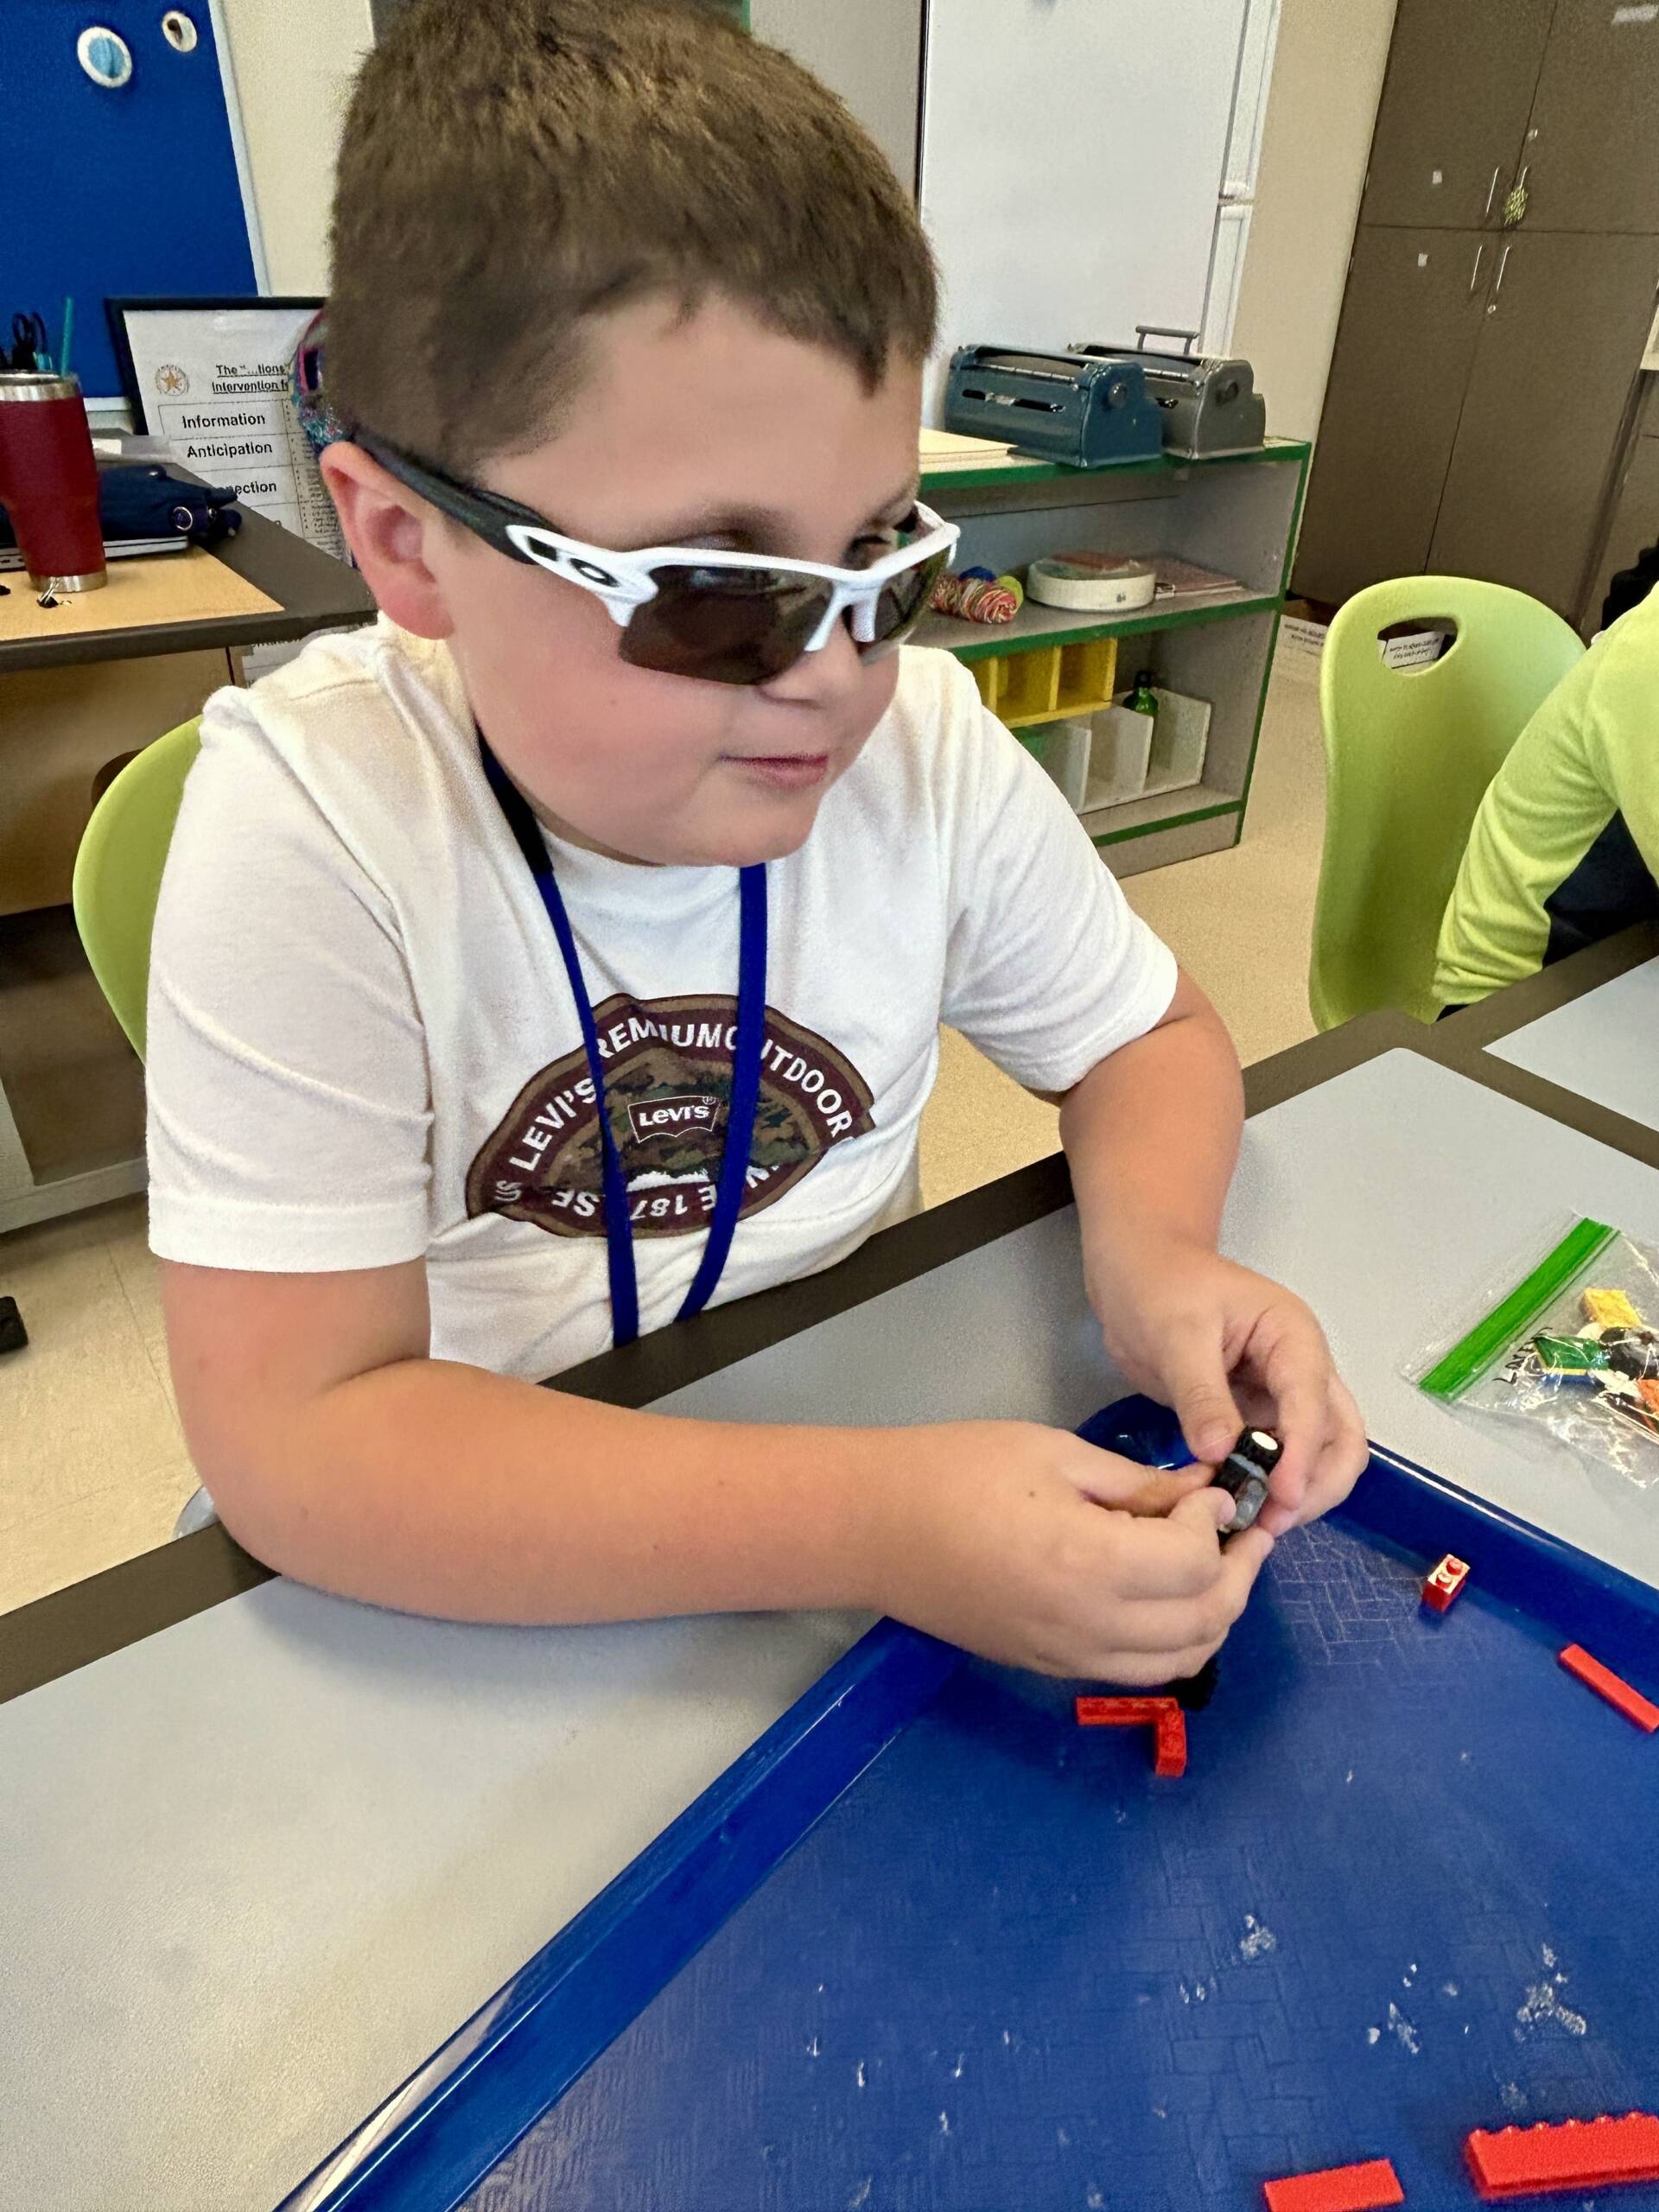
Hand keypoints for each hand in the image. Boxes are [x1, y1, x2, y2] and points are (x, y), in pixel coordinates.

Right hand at [869, 1421, 1273, 1679]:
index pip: (1196, 1563)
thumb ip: (1136, 1483)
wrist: (872, 1528)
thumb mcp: (1054, 1454)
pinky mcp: (1049, 1667)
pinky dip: (1173, 1641)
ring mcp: (1069, 1656)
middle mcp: (1088, 1626)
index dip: (1218, 1524)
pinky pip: (1138, 1670)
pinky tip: (1165, 1595)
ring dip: (1213, 1615)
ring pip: (1181, 1659)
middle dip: (1237, 1573)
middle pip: (1205, 1621)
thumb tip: (1200, 1496)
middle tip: (1241, 1529)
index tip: (1210, 1490)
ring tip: (1212, 1564)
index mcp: (1089, 1562)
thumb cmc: (954, 1471)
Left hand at [1093, 1240, 1368, 1536]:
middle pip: (1339, 1437)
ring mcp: (1283, 1396)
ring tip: (1258, 1523)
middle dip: (1317, 1483)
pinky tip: (1243, 1508)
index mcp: (1293, 1336)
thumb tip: (1220, 1452)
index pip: (1312, 1401)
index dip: (1301, 1453)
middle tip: (1273, 1520)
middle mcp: (1302, 1368)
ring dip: (1300, 1493)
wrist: (1136, 1276)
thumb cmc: (1159, 1286)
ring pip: (1318, 1455)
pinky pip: (1278, 1460)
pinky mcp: (1258, 1417)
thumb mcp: (1177, 1333)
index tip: (1280, 1497)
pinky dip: (1269, 1487)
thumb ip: (1201, 1393)